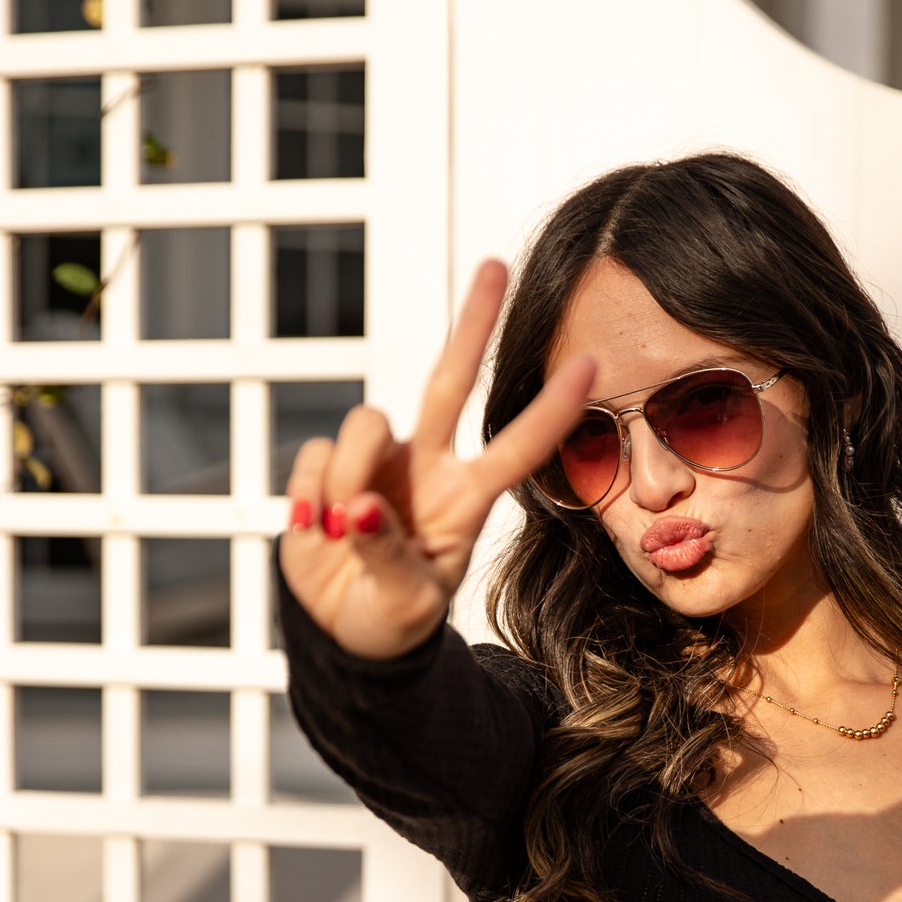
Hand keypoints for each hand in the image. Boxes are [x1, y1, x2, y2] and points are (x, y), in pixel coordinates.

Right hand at [279, 258, 595, 661]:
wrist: (347, 637)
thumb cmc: (394, 622)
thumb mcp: (407, 607)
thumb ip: (389, 557)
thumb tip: (361, 508)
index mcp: (464, 500)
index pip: (516, 447)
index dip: (551, 410)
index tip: (592, 365)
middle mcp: (425, 469)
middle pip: (448, 382)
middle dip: (472, 324)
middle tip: (497, 264)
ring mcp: (375, 464)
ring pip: (362, 426)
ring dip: (344, 478)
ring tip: (341, 534)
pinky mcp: (324, 468)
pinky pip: (311, 458)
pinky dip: (309, 497)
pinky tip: (316, 530)